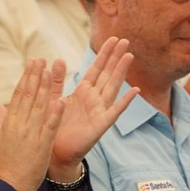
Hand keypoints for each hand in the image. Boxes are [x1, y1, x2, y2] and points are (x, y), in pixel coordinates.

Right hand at [0, 58, 66, 190]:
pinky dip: (55, 113)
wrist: (9, 185)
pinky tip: (61, 100)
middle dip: (35, 76)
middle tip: (40, 59)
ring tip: (50, 71)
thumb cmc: (4, 163)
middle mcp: (20, 125)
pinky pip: (50, 126)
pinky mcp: (42, 145)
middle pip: (28, 96)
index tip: (31, 64)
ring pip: (39, 106)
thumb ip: (0, 120)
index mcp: (10, 122)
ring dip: (45, 88)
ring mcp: (31, 134)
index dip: (25, 78)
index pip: (18, 95)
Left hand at [48, 38, 138, 178]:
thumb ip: (56, 81)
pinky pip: (115, 111)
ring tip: (129, 56)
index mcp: (83, 92)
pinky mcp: (101, 125)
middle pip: (107, 74)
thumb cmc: (56, 127)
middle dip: (115, 57)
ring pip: (112, 87)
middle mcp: (94, 99)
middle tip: (125, 40)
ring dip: (121, 72)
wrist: (56, 152)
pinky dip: (125, 101)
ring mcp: (99, 111)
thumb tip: (57, 59)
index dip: (104, 54)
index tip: (113, 38)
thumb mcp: (54, 99)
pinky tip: (135, 91)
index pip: (96, 68)